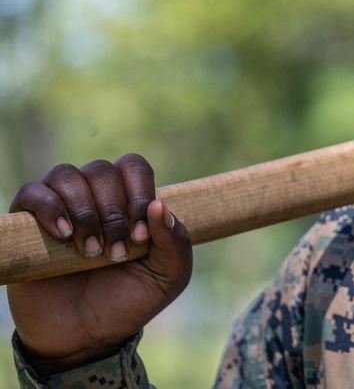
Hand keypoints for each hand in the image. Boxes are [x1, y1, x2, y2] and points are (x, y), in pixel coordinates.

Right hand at [7, 154, 192, 375]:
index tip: (141, 237)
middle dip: (114, 212)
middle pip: (102, 171)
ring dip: (84, 212)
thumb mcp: (168, 276)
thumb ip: (176, 242)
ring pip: (67, 175)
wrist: (85, 337)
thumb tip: (160, 205)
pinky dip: (50, 207)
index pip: (133, 167)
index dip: (139, 194)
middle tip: (117, 253)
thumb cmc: (129, 300)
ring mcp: (59, 207)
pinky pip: (32, 192)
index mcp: (129, 199)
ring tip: (90, 251)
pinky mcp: (26, 224)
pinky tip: (63, 234)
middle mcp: (94, 196)